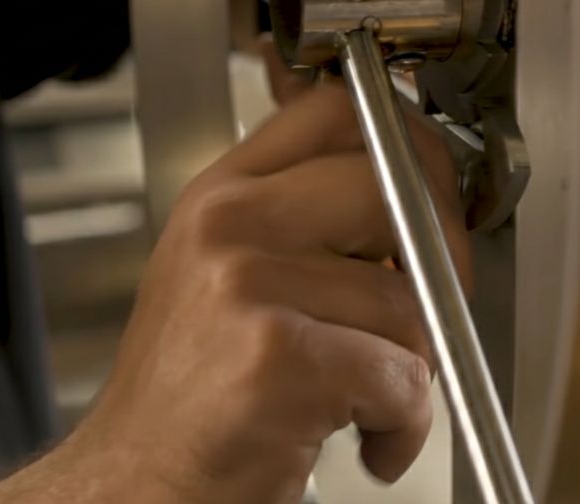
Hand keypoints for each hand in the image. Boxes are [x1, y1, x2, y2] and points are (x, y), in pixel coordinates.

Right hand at [0, 80, 471, 503]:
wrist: (135, 485)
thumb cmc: (189, 394)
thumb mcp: (223, 277)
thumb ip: (300, 226)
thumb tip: (412, 204)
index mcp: (220, 198)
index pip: (334, 112)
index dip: (411, 143)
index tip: (436, 186)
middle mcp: (228, 227)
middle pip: (389, 185)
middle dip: (444, 250)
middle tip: (435, 304)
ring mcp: (247, 287)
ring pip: (406, 300)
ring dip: (413, 370)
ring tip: (367, 403)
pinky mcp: (278, 360)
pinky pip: (401, 377)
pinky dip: (404, 425)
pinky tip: (367, 441)